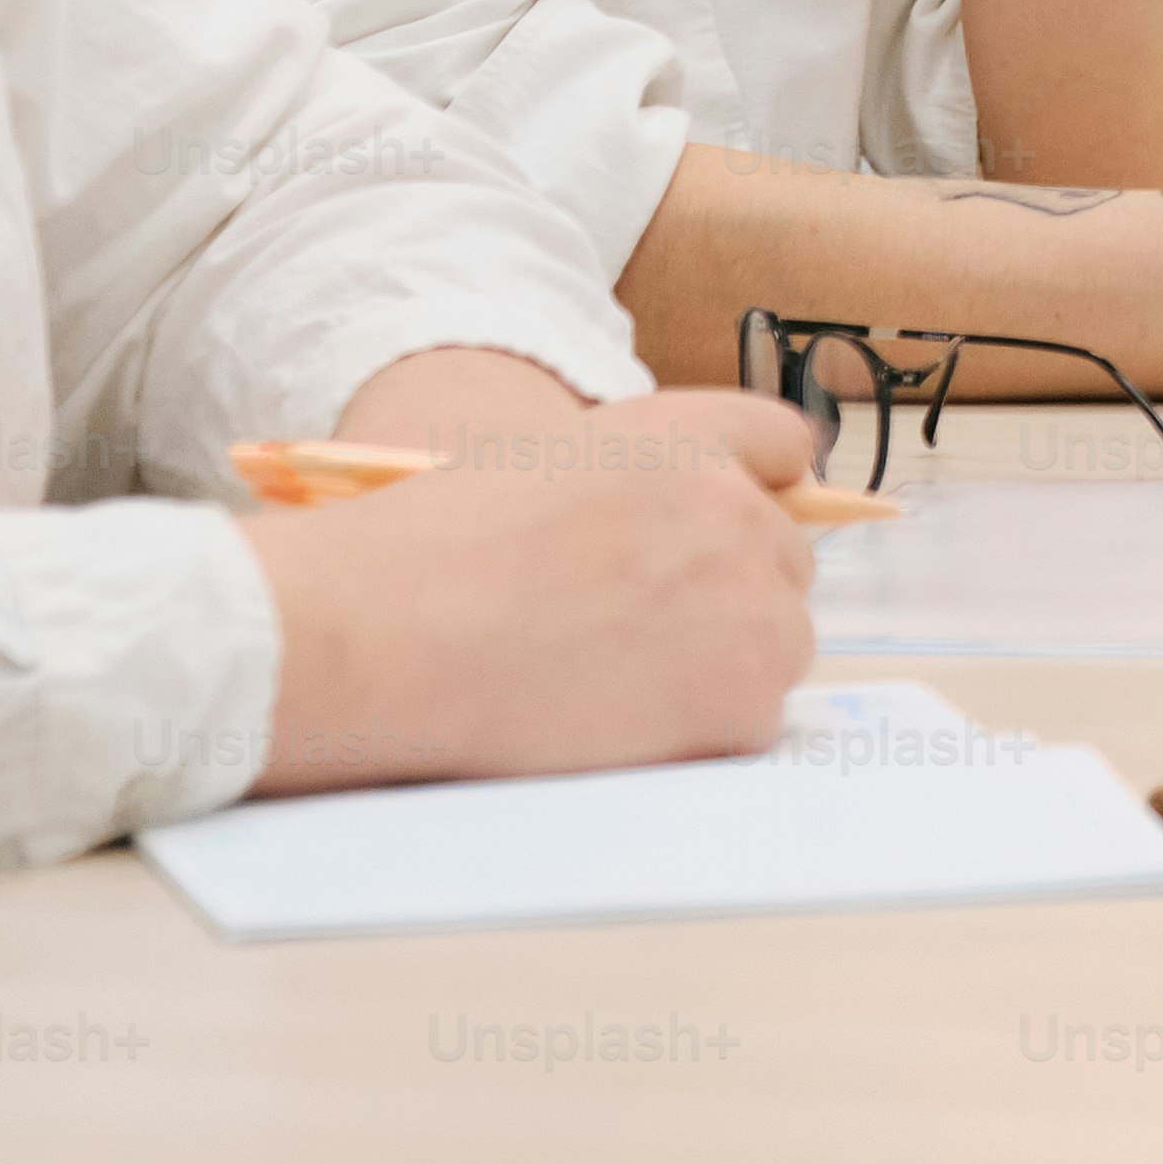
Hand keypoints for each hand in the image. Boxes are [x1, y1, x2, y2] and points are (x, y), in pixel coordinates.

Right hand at [238, 380, 822, 795]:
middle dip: (733, 591)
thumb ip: (631, 488)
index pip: (780, 443)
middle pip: (786, 556)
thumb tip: (676, 540)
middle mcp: (732, 506)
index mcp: (678, 432)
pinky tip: (616, 724)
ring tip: (615, 679)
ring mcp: (748, 604)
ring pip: (780, 641)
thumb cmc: (424, 552)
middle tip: (641, 632)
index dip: (754, 490)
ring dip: (725, 663)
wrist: (376, 635)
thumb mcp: (538, 468)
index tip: (728, 532)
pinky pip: (752, 719)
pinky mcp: (741, 699)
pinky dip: (699, 731)